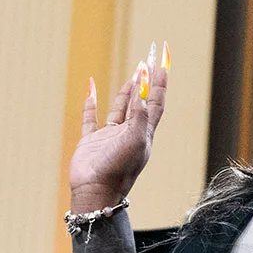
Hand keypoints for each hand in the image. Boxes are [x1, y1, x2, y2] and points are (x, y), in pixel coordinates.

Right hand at [70, 47, 168, 213]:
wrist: (95, 193)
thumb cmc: (118, 170)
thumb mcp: (135, 140)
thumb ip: (140, 114)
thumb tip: (143, 87)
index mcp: (144, 133)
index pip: (156, 101)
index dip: (160, 82)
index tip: (162, 61)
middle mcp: (129, 134)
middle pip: (141, 102)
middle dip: (146, 82)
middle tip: (148, 59)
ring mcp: (109, 138)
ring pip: (120, 109)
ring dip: (126, 92)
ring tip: (133, 74)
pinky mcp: (90, 142)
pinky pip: (91, 119)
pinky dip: (90, 103)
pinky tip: (91, 88)